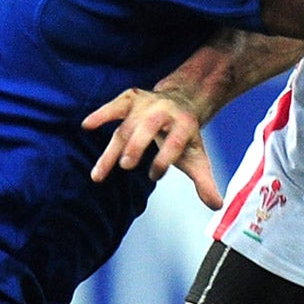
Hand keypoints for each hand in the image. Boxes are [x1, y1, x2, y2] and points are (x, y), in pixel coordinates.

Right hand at [82, 88, 223, 208]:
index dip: (165, 158)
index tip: (154, 176)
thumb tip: (216, 206)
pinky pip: (115, 106)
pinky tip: (87, 125)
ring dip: (113, 148)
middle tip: (127, 165)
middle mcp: (165, 111)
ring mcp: (147, 103)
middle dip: (137, 144)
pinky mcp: (131, 98)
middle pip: (148, 127)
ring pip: (127, 125)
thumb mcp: (197, 157)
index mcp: (185, 125)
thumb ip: (204, 182)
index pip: (175, 142)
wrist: (182, 102)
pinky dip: (102, 114)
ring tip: (99, 175)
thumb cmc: (186, 137)